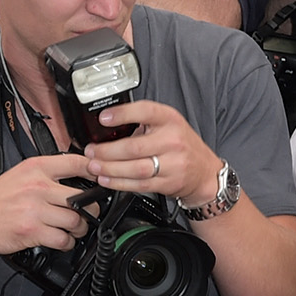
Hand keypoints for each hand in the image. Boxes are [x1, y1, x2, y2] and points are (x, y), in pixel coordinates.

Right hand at [0, 153, 94, 256]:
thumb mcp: (19, 175)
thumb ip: (46, 172)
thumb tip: (81, 171)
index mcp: (35, 167)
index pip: (75, 163)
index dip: (95, 170)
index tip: (103, 178)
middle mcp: (36, 186)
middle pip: (83, 199)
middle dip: (91, 210)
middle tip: (87, 214)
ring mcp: (34, 209)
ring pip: (76, 221)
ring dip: (79, 229)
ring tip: (72, 229)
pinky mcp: (32, 230)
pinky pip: (63, 239)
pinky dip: (67, 242)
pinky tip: (61, 239)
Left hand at [83, 101, 223, 203]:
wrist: (204, 172)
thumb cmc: (182, 145)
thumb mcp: (168, 123)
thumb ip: (142, 121)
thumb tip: (106, 125)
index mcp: (170, 119)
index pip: (145, 112)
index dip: (122, 114)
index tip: (103, 118)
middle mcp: (173, 141)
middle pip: (134, 147)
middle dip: (106, 151)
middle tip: (91, 151)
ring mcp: (173, 164)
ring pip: (135, 168)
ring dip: (110, 169)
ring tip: (94, 167)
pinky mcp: (169, 183)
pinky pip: (140, 184)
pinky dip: (119, 183)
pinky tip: (107, 180)